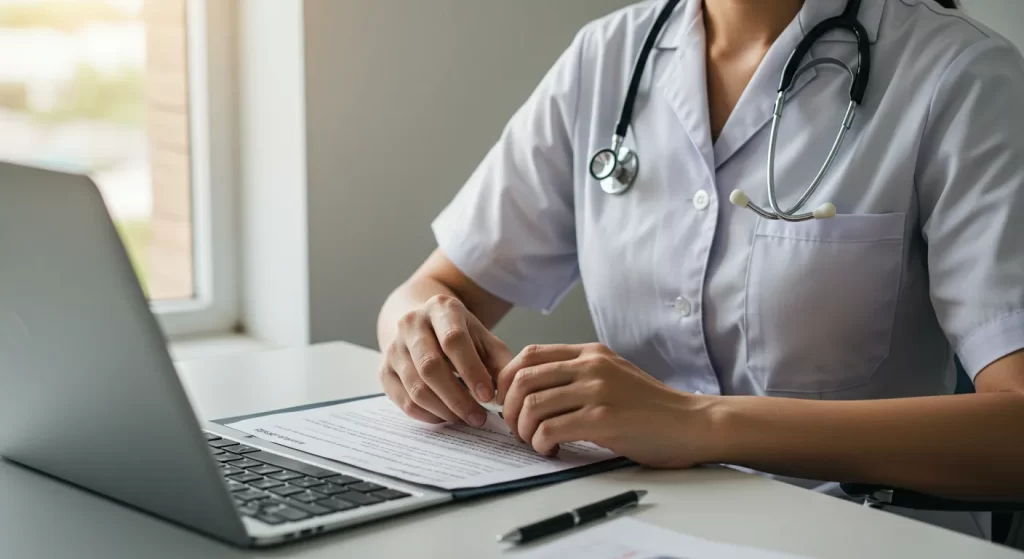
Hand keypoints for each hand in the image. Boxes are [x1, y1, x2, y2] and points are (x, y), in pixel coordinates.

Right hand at [380, 294, 512, 426]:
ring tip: (465, 418)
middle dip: (457, 398)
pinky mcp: (384, 369)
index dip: (471, 371)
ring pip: (416, 387)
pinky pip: (403, 400)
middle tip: (478, 418)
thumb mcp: (483, 338)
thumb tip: (507, 393)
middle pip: (430, 366)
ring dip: (443, 410)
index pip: (453, 340)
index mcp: (440, 308)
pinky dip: (426, 414)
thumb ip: (500, 362)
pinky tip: (445, 417)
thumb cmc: (459, 334)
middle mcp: (411, 323)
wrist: (423, 324)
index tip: (488, 396)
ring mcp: (394, 346)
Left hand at [496, 343, 714, 467]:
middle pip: (524, 378)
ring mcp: (598, 390)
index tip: (509, 401)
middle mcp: (592, 366)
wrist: (691, 424)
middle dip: (511, 408)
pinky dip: (541, 443)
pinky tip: (551, 450)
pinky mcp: (603, 419)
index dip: (508, 378)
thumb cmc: (651, 408)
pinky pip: (550, 429)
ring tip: (535, 442)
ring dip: (523, 430)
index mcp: (591, 353)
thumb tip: (532, 393)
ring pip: (533, 405)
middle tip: (516, 428)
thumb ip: (578, 376)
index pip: (531, 353)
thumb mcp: (613, 376)